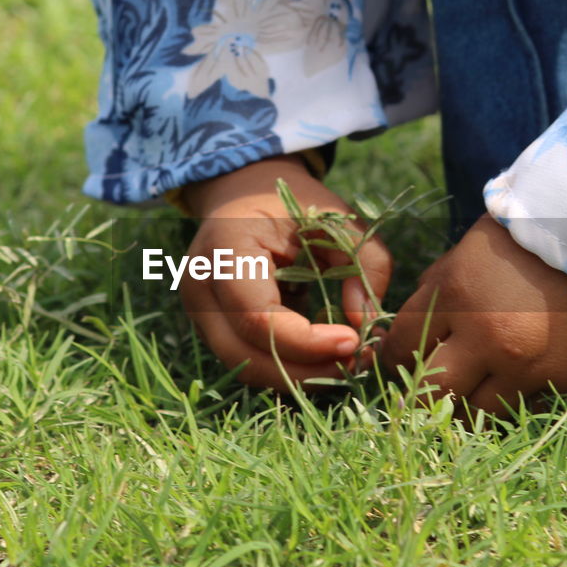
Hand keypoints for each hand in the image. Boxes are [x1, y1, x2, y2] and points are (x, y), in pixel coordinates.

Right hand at [179, 155, 392, 390]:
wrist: (245, 193)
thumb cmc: (292, 202)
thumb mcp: (336, 217)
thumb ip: (363, 262)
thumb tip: (365, 324)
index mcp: (225, 250)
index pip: (258, 318)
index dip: (307, 342)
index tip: (354, 341)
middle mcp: (201, 288)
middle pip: (245, 356)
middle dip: (305, 371)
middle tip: (357, 362)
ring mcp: (201, 312)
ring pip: (247, 366)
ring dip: (300, 374)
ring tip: (347, 359)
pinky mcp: (214, 327)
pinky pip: (251, 358)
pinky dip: (291, 364)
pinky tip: (326, 353)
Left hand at [381, 214, 566, 412]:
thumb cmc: (537, 231)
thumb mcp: (471, 249)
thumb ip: (438, 290)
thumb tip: (411, 331)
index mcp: (457, 297)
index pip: (401, 350)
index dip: (391, 360)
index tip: (395, 363)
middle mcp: (490, 339)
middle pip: (433, 395)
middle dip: (423, 395)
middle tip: (428, 388)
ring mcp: (533, 366)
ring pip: (481, 413)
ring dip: (473, 402)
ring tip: (478, 385)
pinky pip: (533, 404)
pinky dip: (523, 394)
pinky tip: (529, 370)